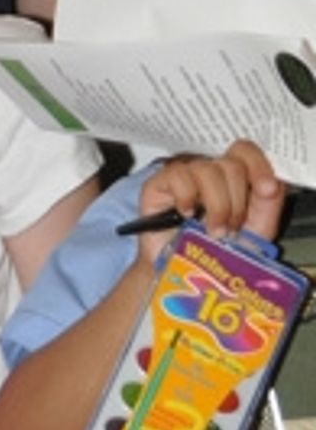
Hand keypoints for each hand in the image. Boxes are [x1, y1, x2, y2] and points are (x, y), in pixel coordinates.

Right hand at [136, 139, 284, 263]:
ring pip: (207, 169)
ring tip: (213, 231)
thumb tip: (273, 183)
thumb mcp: (255, 232)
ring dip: (216, 205)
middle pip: (231, 164)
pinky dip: (187, 196)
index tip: (267, 189)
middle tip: (231, 229)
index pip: (245, 151)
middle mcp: (208, 172)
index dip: (258, 165)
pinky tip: (187, 215)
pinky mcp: (157, 184)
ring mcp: (182, 176)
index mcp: (232, 178)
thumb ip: (268, 205)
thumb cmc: (218, 255)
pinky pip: (178, 175)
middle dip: (237, 202)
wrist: (185, 277)